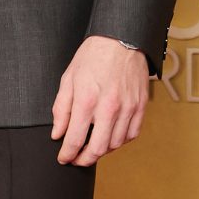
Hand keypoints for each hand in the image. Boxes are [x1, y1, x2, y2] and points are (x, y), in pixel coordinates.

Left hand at [50, 35, 148, 165]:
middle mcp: (109, 107)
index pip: (75, 139)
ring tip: (92, 148)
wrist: (121, 39)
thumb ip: (62, 108)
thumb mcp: (69, 78)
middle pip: (98, 149)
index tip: (63, 158)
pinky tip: (111, 137)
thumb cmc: (93, 56)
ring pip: (115, 144)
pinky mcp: (140, 106)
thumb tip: (57, 133)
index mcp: (87, 99)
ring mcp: (128, 108)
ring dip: (102, 151)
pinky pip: (132, 134)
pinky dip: (120, 141)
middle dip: (84, 160)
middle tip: (77, 160)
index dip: (67, 154)